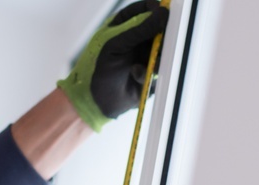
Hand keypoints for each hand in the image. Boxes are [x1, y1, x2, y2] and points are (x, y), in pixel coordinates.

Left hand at [57, 0, 169, 131]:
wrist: (94, 101)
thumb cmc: (96, 69)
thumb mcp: (116, 44)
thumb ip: (140, 29)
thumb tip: (163, 13)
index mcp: (123, 26)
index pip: (144, 9)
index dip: (155, 9)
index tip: (164, 12)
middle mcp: (135, 39)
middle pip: (159, 28)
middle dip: (162, 34)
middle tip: (161, 39)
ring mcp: (143, 55)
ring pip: (163, 49)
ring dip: (156, 55)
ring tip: (147, 62)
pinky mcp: (149, 73)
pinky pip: (159, 68)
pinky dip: (147, 71)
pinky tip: (134, 75)